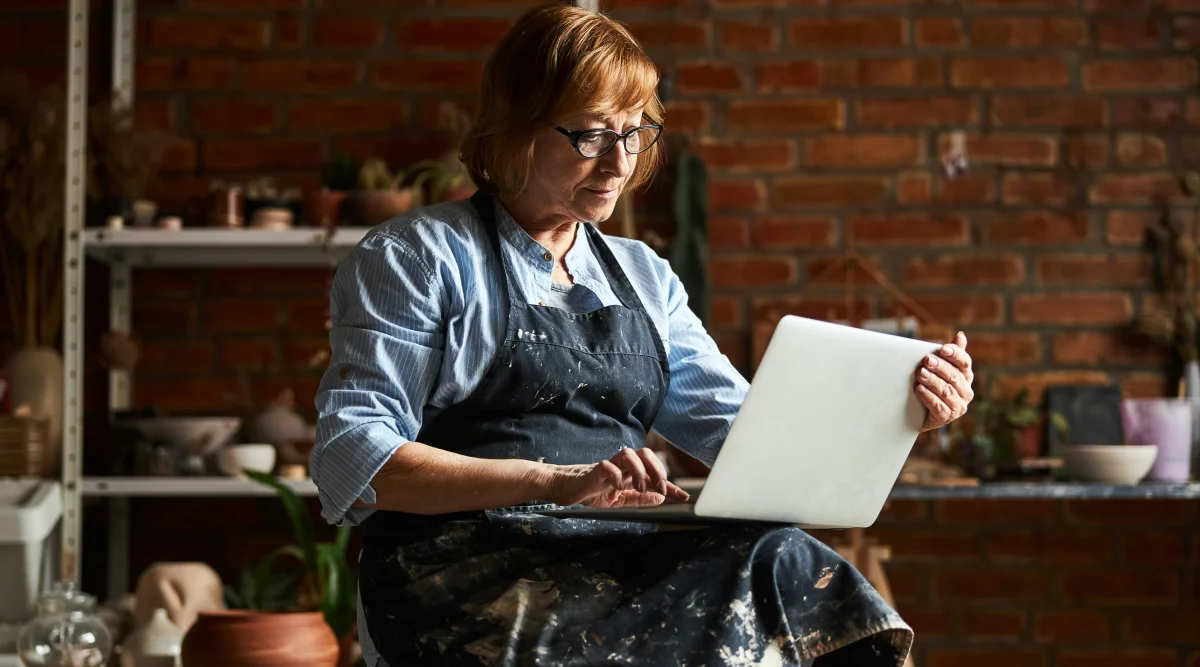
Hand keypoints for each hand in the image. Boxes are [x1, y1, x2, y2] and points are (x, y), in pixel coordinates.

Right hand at [547, 448, 690, 507]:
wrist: (566, 488)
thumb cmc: (592, 490)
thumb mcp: (620, 500)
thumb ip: (639, 499)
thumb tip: (660, 498)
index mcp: (629, 473)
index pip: (654, 473)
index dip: (671, 484)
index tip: (683, 496)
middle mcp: (622, 466)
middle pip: (645, 454)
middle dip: (657, 469)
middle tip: (661, 488)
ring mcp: (608, 466)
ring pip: (629, 454)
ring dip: (639, 470)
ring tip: (640, 487)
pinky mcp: (594, 471)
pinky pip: (607, 466)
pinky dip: (616, 475)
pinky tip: (618, 487)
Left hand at [916, 331, 973, 432]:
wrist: (918, 412)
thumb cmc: (931, 384)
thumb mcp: (939, 368)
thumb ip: (950, 353)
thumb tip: (961, 335)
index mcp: (965, 376)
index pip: (965, 363)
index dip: (955, 355)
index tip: (943, 348)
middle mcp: (966, 391)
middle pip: (954, 376)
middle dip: (940, 367)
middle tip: (926, 360)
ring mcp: (958, 406)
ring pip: (947, 391)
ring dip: (933, 381)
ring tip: (920, 373)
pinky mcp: (947, 417)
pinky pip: (938, 406)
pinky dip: (928, 396)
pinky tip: (918, 389)